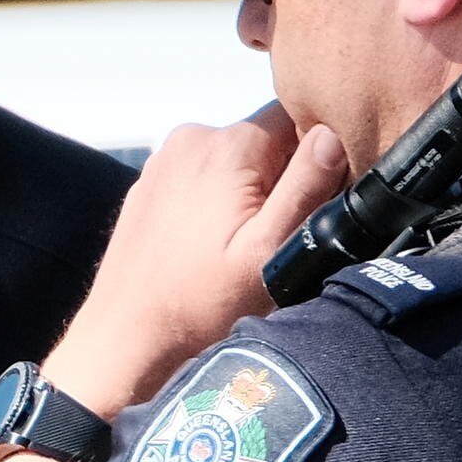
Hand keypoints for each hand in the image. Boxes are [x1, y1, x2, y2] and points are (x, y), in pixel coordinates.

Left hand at [44, 107, 351, 417]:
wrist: (127, 343)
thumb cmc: (200, 307)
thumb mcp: (270, 249)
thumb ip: (309, 184)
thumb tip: (334, 132)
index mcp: (228, 145)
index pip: (301, 117)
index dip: (319, 159)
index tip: (309, 206)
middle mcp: (191, 139)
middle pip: (267, 140)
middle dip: (281, 180)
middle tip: (271, 237)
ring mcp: (163, 162)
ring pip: (234, 162)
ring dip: (248, 196)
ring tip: (236, 249)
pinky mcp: (149, 188)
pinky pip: (202, 181)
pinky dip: (215, 206)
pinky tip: (208, 250)